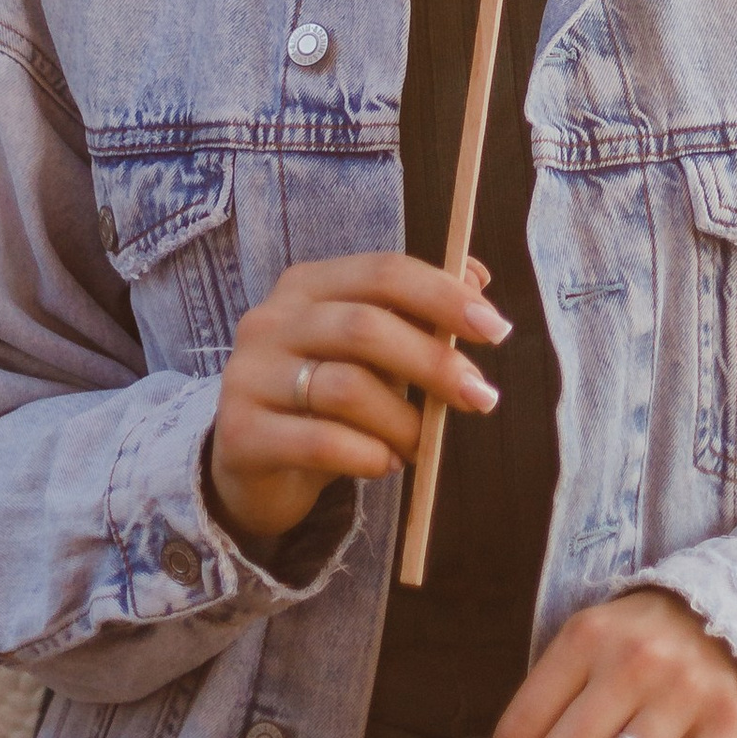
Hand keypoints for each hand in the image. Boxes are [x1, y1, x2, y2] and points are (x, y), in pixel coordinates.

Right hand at [206, 251, 506, 541]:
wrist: (254, 466)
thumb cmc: (324, 399)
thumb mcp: (372, 354)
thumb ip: (418, 314)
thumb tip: (477, 278)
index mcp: (308, 285)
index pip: (383, 272)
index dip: (442, 295)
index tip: (496, 330)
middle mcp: (271, 321)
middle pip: (364, 327)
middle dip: (433, 363)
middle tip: (480, 397)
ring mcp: (248, 376)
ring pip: (345, 388)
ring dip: (403, 422)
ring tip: (422, 446)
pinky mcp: (239, 434)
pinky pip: (320, 442)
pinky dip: (367, 456)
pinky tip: (385, 464)